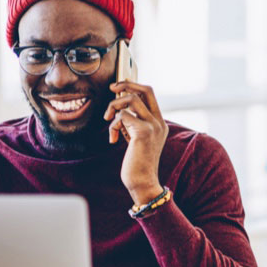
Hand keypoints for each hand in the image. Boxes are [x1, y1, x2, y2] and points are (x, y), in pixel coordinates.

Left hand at [104, 81, 168, 204]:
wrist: (142, 183)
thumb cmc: (136, 164)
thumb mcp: (135, 139)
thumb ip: (131, 123)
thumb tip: (119, 108)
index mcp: (159, 123)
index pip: (150, 93)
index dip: (133, 86)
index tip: (118, 87)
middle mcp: (159, 122)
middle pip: (145, 89)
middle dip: (126, 84)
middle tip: (111, 88)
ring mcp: (153, 126)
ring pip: (131, 99)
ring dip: (114, 105)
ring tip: (107, 120)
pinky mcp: (143, 132)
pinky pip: (122, 116)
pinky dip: (113, 126)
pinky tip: (113, 140)